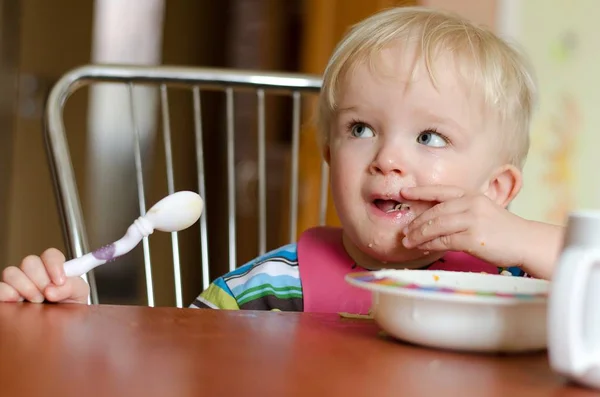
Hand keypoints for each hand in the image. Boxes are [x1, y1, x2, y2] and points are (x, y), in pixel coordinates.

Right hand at [0, 248, 88, 303]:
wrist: (61, 326)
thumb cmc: (70, 307)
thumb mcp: (79, 294)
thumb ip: (73, 286)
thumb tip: (52, 289)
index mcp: (53, 268)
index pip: (50, 254)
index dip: (54, 264)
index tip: (60, 280)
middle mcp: (34, 273)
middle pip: (29, 261)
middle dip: (40, 279)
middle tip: (48, 295)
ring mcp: (18, 283)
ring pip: (12, 272)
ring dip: (26, 288)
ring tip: (37, 302)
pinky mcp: (6, 296)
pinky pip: (0, 288)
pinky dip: (8, 293)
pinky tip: (19, 302)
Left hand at [400, 185, 527, 267]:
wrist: (526, 242)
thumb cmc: (503, 230)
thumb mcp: (482, 212)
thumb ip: (461, 212)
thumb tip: (434, 221)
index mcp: (471, 196)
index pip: (440, 191)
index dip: (420, 192)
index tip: (403, 193)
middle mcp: (470, 204)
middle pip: (435, 212)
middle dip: (416, 222)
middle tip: (404, 232)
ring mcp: (472, 220)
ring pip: (436, 226)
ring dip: (419, 235)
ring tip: (408, 242)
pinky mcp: (472, 238)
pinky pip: (444, 241)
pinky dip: (430, 245)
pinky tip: (423, 248)